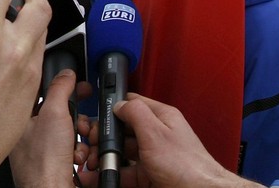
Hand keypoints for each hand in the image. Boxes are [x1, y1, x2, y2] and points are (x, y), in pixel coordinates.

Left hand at [9, 70, 91, 186]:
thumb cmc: (43, 161)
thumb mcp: (53, 113)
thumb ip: (59, 89)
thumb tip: (65, 73)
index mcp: (20, 117)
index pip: (41, 92)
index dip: (62, 87)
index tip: (77, 86)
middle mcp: (28, 133)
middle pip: (61, 113)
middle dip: (77, 119)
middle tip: (80, 124)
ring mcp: (41, 150)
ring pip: (70, 132)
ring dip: (81, 138)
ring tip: (78, 146)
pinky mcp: (54, 164)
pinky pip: (72, 149)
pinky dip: (80, 153)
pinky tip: (77, 159)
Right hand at [79, 94, 259, 187]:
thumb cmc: (186, 166)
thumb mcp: (155, 132)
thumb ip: (135, 112)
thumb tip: (118, 103)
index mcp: (161, 117)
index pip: (132, 103)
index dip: (113, 108)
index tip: (98, 118)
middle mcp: (157, 134)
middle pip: (123, 130)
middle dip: (104, 137)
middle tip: (92, 144)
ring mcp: (152, 155)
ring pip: (122, 152)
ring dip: (104, 157)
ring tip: (92, 163)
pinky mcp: (149, 174)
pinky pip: (125, 172)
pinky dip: (111, 174)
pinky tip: (98, 176)